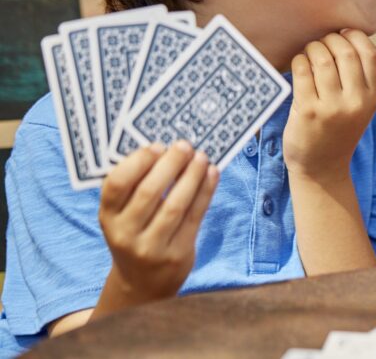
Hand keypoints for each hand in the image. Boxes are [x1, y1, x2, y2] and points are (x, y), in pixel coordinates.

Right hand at [98, 141, 218, 304]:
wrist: (143, 283)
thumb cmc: (136, 234)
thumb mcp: (124, 216)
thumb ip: (137, 188)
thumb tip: (169, 149)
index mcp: (108, 217)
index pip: (116, 185)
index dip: (137, 162)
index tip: (157, 145)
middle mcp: (125, 234)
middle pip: (149, 193)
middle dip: (170, 164)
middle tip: (185, 145)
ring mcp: (151, 247)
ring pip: (175, 205)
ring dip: (192, 176)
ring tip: (201, 157)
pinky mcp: (177, 254)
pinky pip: (195, 216)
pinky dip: (205, 191)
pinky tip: (212, 173)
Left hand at [283, 29, 375, 178]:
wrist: (321, 168)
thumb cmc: (338, 129)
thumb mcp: (360, 107)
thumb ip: (359, 78)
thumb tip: (344, 34)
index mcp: (372, 98)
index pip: (372, 55)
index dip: (356, 37)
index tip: (343, 34)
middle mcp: (355, 102)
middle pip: (346, 53)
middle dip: (330, 40)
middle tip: (321, 43)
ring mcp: (332, 108)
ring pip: (322, 59)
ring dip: (313, 48)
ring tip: (309, 53)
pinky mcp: (308, 111)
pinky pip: (302, 71)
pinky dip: (299, 61)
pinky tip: (299, 65)